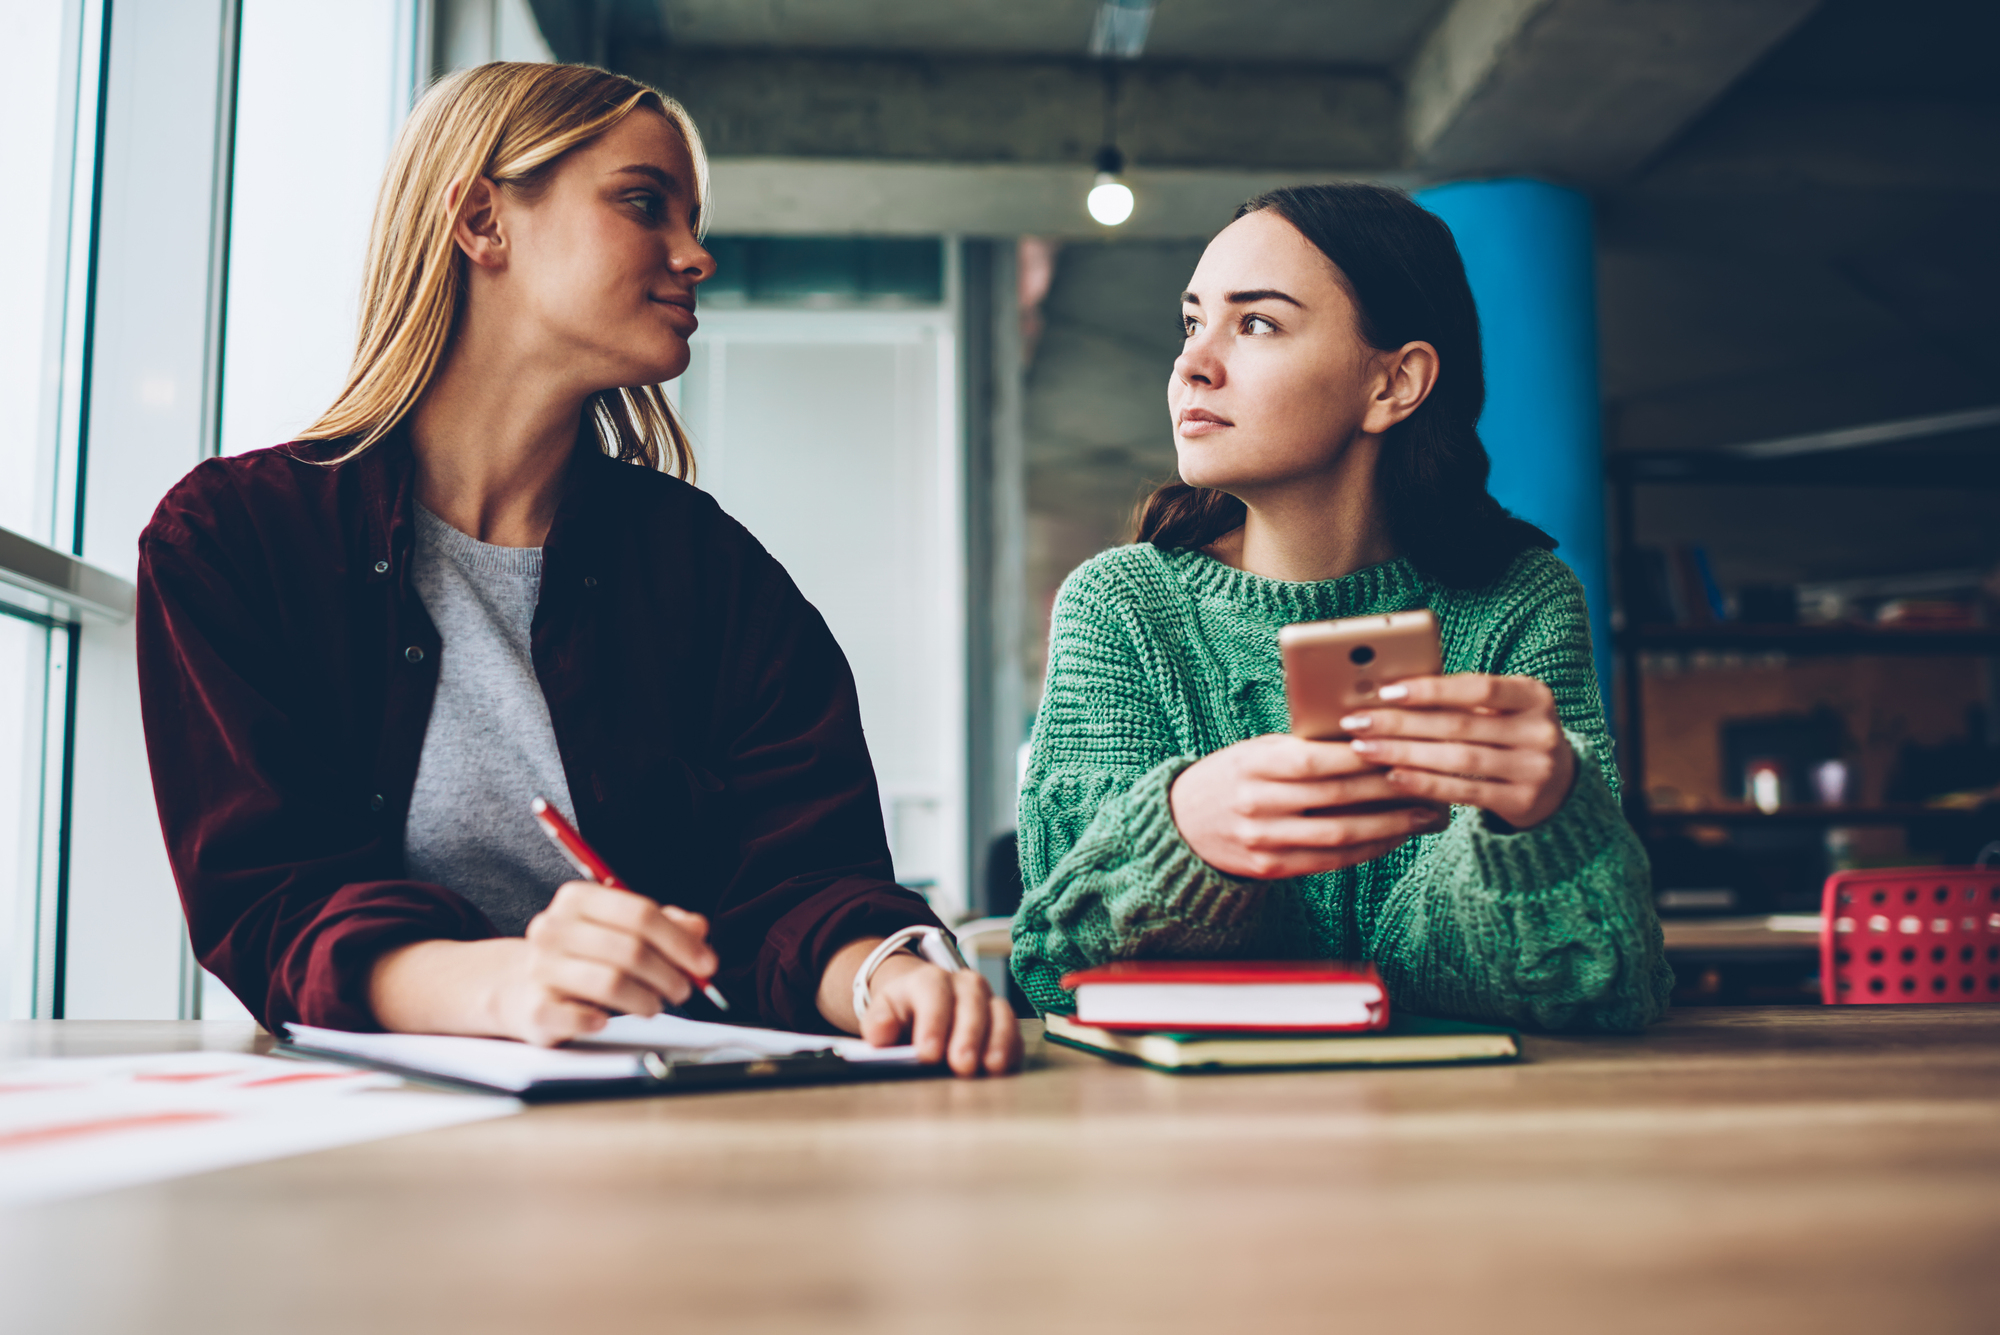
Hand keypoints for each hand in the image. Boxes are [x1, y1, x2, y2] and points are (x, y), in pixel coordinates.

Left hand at [818, 938, 1021, 1077]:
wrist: (922, 1000)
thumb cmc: (903, 1011)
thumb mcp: (882, 1011)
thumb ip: (878, 1021)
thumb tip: (880, 1034)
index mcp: (930, 980)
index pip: (933, 996)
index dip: (932, 1024)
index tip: (928, 1054)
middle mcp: (964, 984)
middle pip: (971, 1004)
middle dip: (968, 1036)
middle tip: (962, 1065)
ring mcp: (988, 1000)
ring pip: (999, 1014)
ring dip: (997, 1041)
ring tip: (992, 1067)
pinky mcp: (1003, 1019)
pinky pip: (1014, 1031)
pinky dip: (1011, 1049)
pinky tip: (1005, 1068)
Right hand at [1169, 732, 1449, 878]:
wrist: (1182, 824)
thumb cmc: (1232, 776)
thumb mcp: (1256, 750)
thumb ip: (1302, 747)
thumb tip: (1370, 739)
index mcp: (1251, 765)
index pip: (1313, 760)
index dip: (1360, 757)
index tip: (1401, 747)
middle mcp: (1256, 805)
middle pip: (1336, 799)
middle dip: (1390, 790)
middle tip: (1430, 781)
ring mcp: (1263, 842)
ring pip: (1340, 835)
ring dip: (1390, 826)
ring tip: (1425, 815)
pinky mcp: (1272, 868)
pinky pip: (1331, 860)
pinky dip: (1368, 849)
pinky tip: (1394, 836)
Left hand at [1341, 673, 1575, 829]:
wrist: (1560, 785)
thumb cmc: (1510, 734)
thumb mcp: (1502, 710)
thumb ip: (1461, 699)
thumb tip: (1389, 690)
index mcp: (1534, 695)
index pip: (1477, 688)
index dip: (1431, 689)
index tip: (1386, 690)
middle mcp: (1540, 731)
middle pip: (1459, 726)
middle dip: (1401, 722)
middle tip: (1357, 721)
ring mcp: (1535, 769)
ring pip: (1458, 759)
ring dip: (1404, 753)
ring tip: (1364, 748)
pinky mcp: (1522, 801)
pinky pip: (1464, 791)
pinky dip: (1425, 783)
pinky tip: (1393, 777)